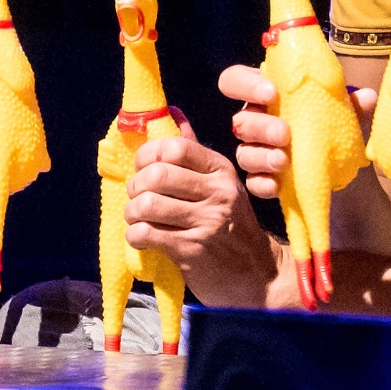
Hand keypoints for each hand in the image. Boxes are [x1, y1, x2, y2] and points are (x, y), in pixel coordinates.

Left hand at [124, 113, 278, 308]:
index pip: (175, 148)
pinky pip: (145, 234)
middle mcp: (217, 193)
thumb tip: (173, 113)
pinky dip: (135, 235)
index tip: (143, 169)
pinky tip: (143, 238)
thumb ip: (194, 154)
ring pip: (146, 205)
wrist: (258, 276)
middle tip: (137, 198)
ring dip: (132, 213)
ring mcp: (206, 223)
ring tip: (138, 219)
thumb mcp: (222, 186)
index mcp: (221, 170)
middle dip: (135, 187)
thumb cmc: (232, 227)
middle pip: (156, 176)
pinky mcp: (191, 251)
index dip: (147, 155)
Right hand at [220, 63, 374, 199]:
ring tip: (284, 160)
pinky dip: (263, 184)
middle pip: (240, 120)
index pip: (235, 81)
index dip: (245, 84)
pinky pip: (253, 183)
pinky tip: (277, 185)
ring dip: (262, 156)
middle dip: (261, 126)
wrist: (345, 171)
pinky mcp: (262, 179)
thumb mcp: (346, 113)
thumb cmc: (334, 128)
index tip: (271, 92)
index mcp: (266, 95)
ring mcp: (256, 152)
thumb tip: (367, 96)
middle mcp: (255, 121)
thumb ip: (353, 103)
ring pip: (243, 153)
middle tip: (285, 133)